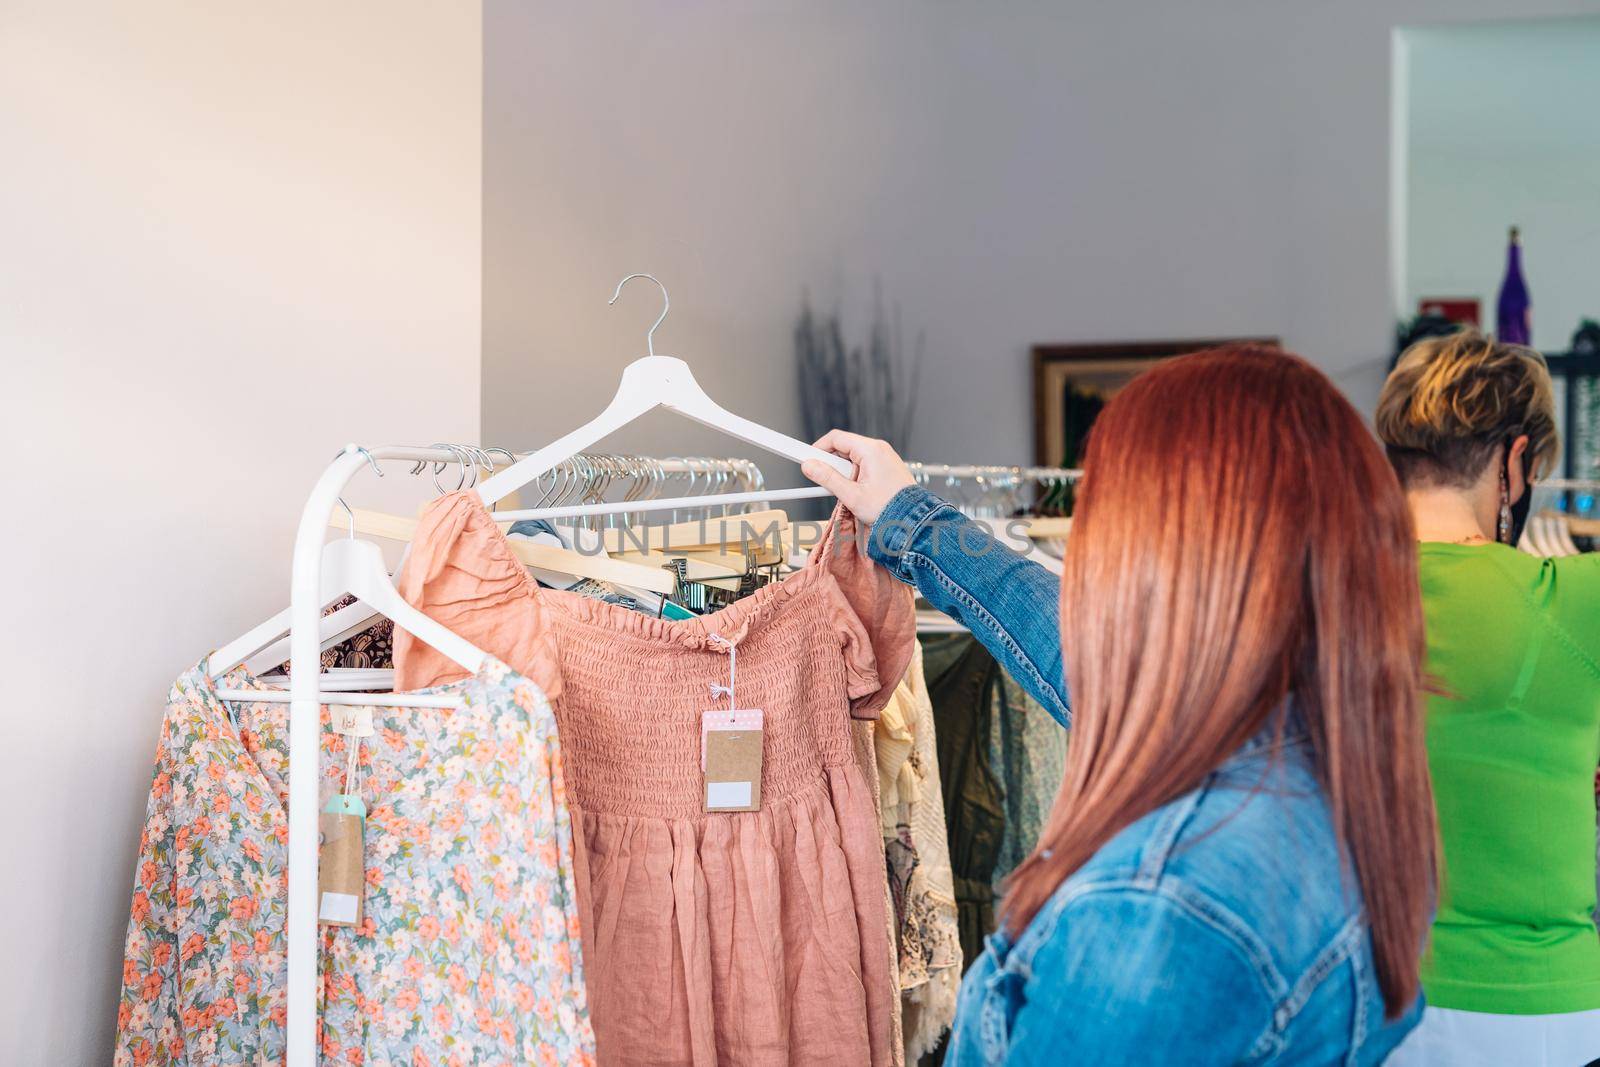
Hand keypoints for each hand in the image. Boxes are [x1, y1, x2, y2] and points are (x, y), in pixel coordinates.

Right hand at [801, 430, 915, 524]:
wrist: (913, 522)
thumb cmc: (890, 509)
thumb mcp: (852, 495)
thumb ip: (828, 479)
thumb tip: (810, 467)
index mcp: (871, 450)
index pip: (836, 438)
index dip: (818, 448)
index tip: (807, 458)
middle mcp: (879, 449)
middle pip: (844, 448)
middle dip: (831, 464)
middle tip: (825, 483)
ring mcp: (884, 458)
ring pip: (853, 458)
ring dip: (843, 473)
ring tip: (846, 492)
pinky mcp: (886, 468)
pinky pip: (864, 465)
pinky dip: (854, 476)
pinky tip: (856, 492)